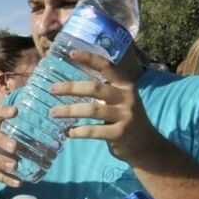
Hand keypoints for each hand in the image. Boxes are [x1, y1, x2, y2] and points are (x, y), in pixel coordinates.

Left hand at [48, 50, 162, 163]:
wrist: (145, 144)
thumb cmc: (124, 118)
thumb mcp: (119, 99)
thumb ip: (102, 90)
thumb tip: (70, 82)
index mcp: (125, 85)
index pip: (107, 67)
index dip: (90, 59)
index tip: (71, 53)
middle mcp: (127, 97)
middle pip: (95, 88)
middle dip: (71, 87)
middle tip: (52, 89)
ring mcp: (125, 116)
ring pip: (93, 110)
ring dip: (70, 110)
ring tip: (53, 112)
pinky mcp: (121, 133)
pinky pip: (95, 131)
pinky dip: (78, 132)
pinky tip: (67, 132)